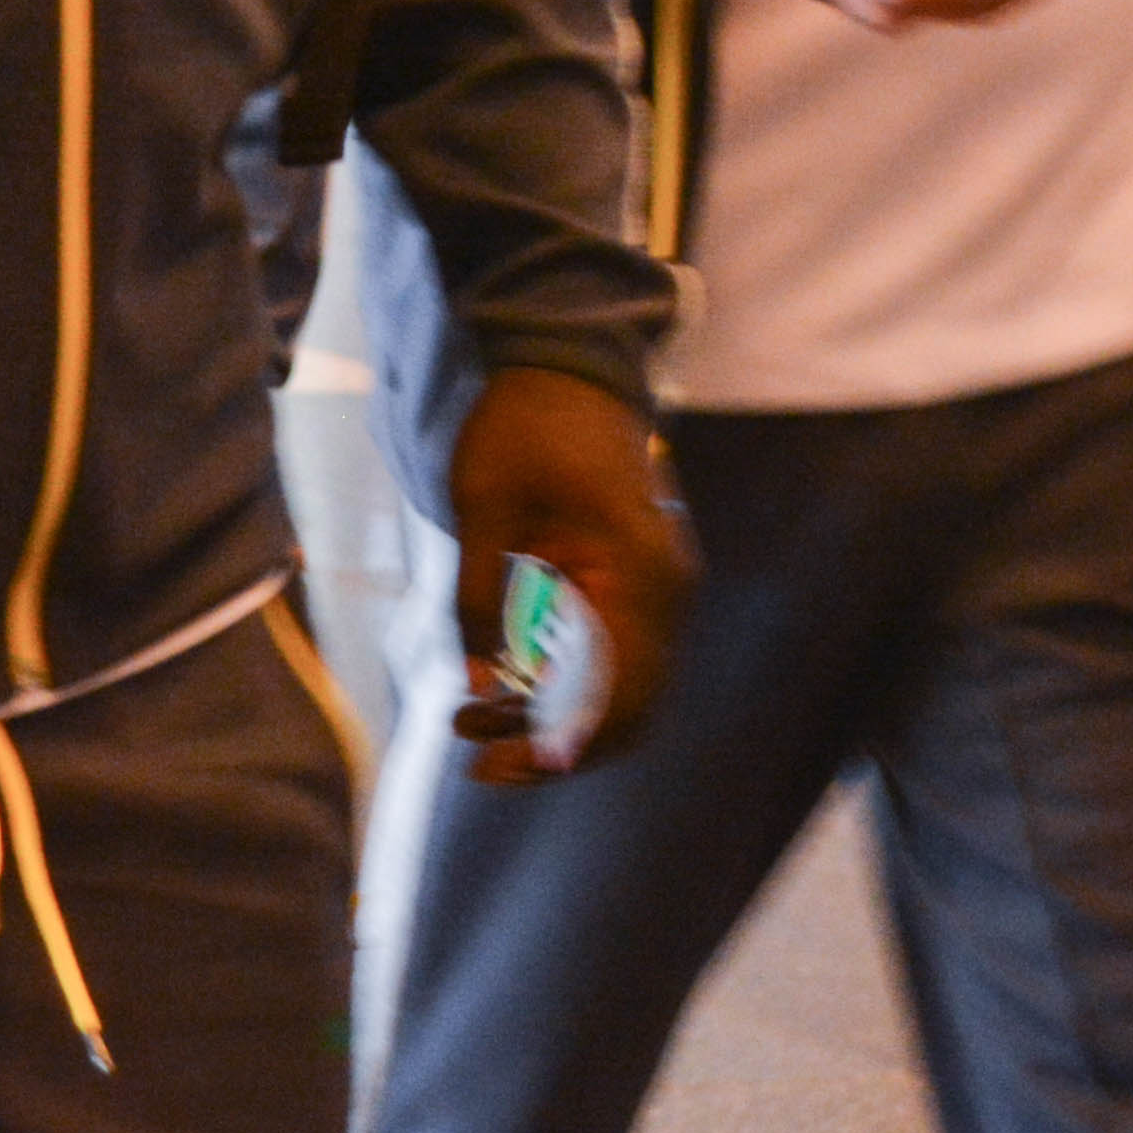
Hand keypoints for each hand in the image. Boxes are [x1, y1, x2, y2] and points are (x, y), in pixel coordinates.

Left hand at [444, 365, 692, 783]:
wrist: (565, 366)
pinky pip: (610, 659)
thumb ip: (479, 603)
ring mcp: (658, 590)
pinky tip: (496, 692)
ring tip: (467, 729)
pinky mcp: (636, 586)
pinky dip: (560, 685)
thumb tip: (474, 688)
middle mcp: (665, 590)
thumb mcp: (482, 512)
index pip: (616, 695)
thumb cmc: (522, 426)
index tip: (495, 766)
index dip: (558, 747)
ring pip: (617, 690)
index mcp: (638, 572)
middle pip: (625, 708)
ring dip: (548, 719)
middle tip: (475, 765)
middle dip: (549, 747)